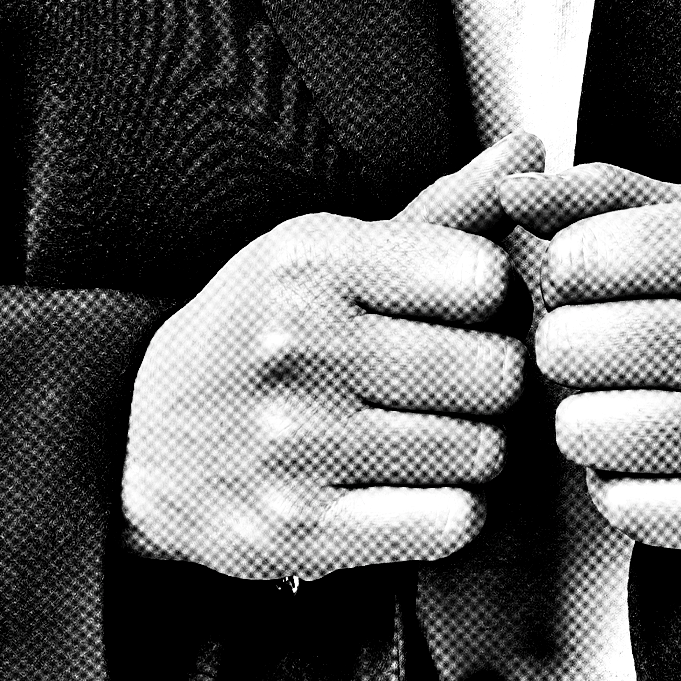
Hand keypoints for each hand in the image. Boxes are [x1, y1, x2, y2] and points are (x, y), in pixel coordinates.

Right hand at [121, 134, 543, 583]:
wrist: (147, 433)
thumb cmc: (265, 329)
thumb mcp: (334, 250)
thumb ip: (444, 209)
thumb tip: (533, 150)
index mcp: (311, 260)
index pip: (483, 277)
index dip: (496, 300)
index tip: (470, 311)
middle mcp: (297, 345)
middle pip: (494, 371)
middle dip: (495, 380)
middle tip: (464, 382)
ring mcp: (294, 444)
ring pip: (480, 451)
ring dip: (478, 449)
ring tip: (437, 431)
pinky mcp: (297, 530)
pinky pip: (447, 523)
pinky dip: (453, 510)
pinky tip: (420, 487)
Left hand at [498, 162, 680, 558]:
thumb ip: (605, 195)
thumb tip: (507, 186)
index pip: (579, 257)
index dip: (570, 274)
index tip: (602, 283)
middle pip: (568, 347)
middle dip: (568, 349)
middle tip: (608, 351)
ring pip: (584, 432)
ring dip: (585, 421)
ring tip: (630, 403)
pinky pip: (625, 508)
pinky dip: (620, 488)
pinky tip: (660, 459)